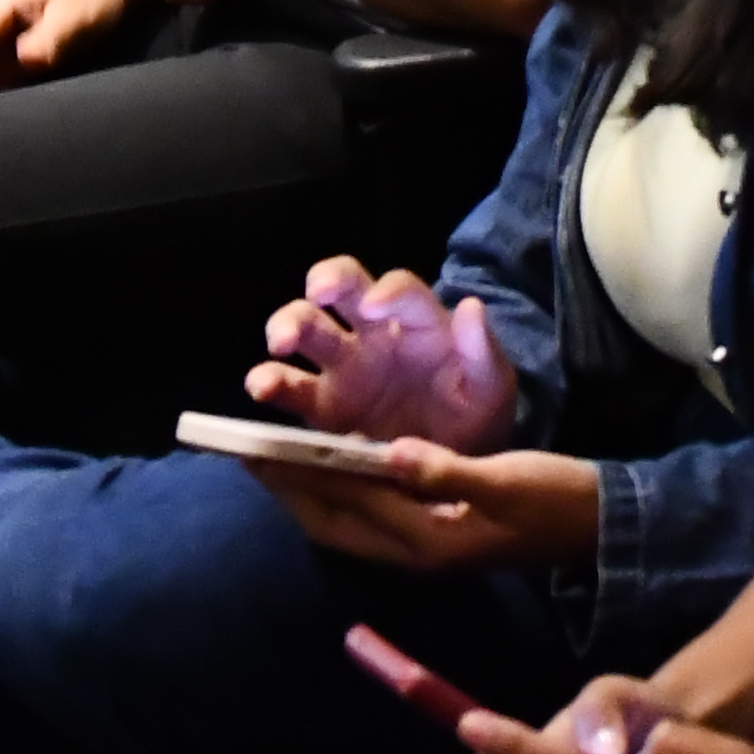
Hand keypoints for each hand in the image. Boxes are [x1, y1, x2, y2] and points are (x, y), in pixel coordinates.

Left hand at [252, 437, 598, 573]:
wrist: (594, 528)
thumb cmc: (553, 497)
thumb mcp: (504, 479)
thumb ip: (445, 471)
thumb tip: (388, 451)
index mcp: (425, 537)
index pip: (347, 502)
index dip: (300, 476)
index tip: (257, 449)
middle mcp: (412, 552)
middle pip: (332, 525)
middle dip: (288, 492)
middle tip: (247, 456)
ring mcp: (421, 551)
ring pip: (345, 528)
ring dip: (307, 498)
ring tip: (276, 466)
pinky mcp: (432, 541)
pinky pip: (366, 524)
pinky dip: (338, 501)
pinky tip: (333, 479)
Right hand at [256, 256, 520, 451]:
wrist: (453, 474)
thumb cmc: (476, 414)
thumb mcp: (492, 386)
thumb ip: (481, 350)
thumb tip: (471, 305)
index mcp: (419, 323)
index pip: (401, 288)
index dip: (388, 290)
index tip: (375, 304)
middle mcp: (375, 334)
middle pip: (343, 286)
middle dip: (326, 279)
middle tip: (317, 291)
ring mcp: (344, 367)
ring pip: (306, 327)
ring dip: (287, 326)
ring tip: (280, 347)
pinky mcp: (320, 406)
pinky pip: (289, 387)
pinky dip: (269, 381)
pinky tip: (262, 389)